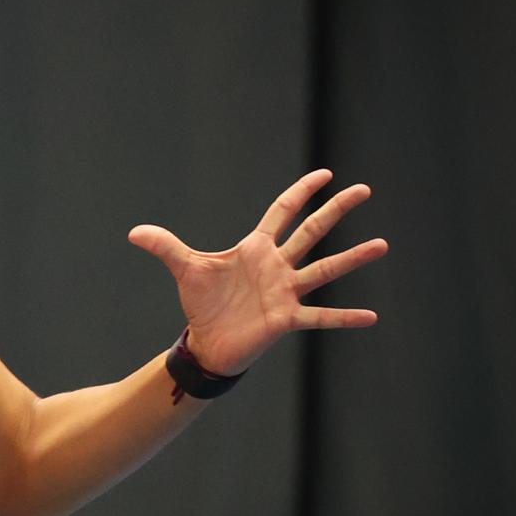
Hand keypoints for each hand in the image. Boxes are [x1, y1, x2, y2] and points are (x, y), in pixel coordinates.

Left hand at [127, 169, 387, 374]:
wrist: (208, 341)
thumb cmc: (204, 303)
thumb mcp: (185, 269)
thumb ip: (165, 246)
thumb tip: (133, 231)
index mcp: (256, 248)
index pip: (283, 212)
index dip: (301, 192)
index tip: (325, 174)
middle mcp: (277, 266)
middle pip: (312, 231)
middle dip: (336, 210)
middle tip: (364, 189)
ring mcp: (286, 291)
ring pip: (324, 269)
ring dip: (352, 258)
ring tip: (382, 244)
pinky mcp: (286, 318)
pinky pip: (320, 316)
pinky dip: (344, 317)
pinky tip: (370, 317)